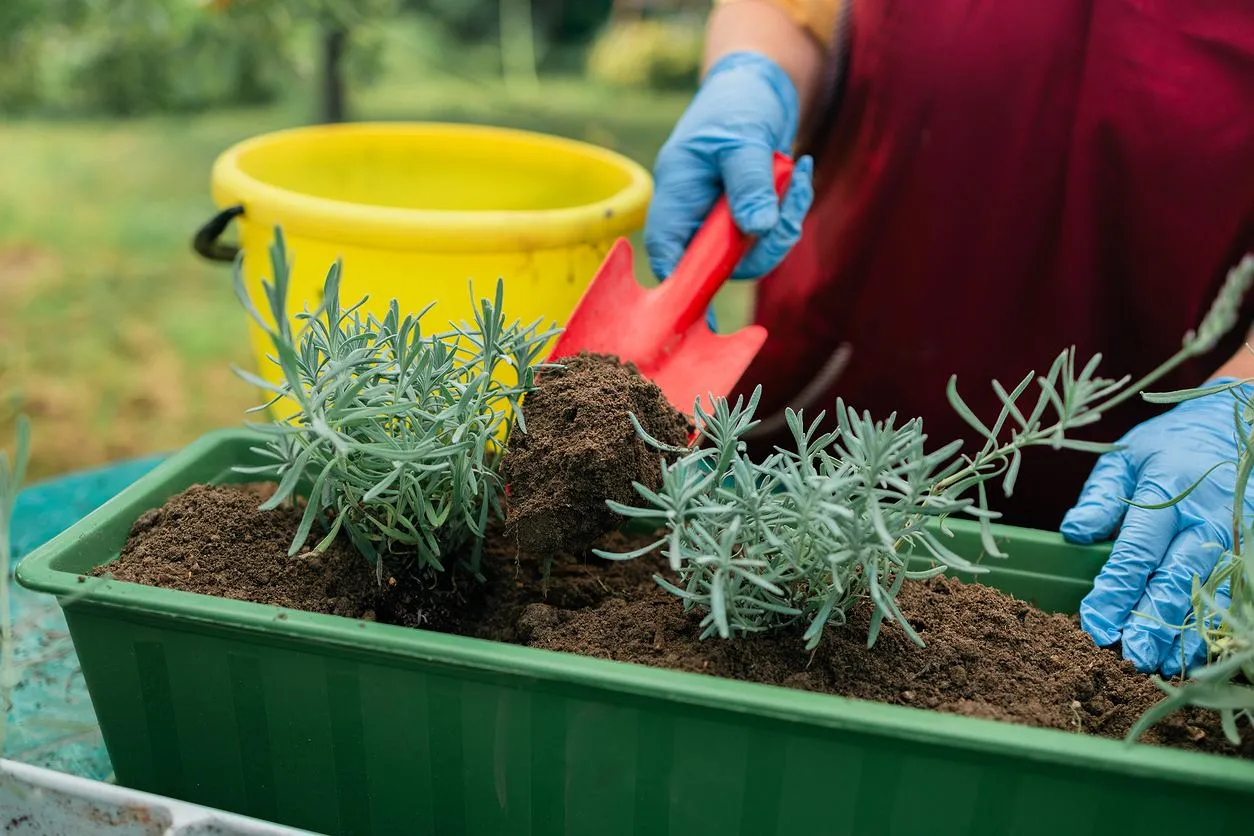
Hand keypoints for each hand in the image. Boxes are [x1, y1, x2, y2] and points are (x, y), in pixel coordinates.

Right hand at [644, 50, 814, 291]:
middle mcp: (695, 213)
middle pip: (718, 263)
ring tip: (799, 178)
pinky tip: (802, 171)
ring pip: (752, 252)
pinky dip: (792, 209)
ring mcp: (722, 217)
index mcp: (677, 194)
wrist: (759, 83)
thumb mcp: (743, 140)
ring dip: (784, 223)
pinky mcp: (747, 215)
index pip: (668, 251)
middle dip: (762, 246)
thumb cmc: (738, 104)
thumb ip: (749, 185)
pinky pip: (771, 234)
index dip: (682, 283)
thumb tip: (756, 230)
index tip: (705, 308)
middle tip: (787, 216)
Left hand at [1061, 378, 1249, 676]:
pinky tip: (1199, 653)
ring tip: (1163, 667)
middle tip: (1132, 658)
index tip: (1093, 624)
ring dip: (1188, 632)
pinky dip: (1218, 625)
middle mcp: (1207, 516)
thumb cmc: (1166, 448)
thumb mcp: (1123, 459)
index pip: (1136, 550)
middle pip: (1179, 577)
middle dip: (1154, 620)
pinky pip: (1237, 591)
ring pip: (1213, 591)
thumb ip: (1099, 497)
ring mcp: (1239, 533)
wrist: (1230, 427)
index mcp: (1166, 491)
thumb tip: (1074, 532)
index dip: (1115, 590)